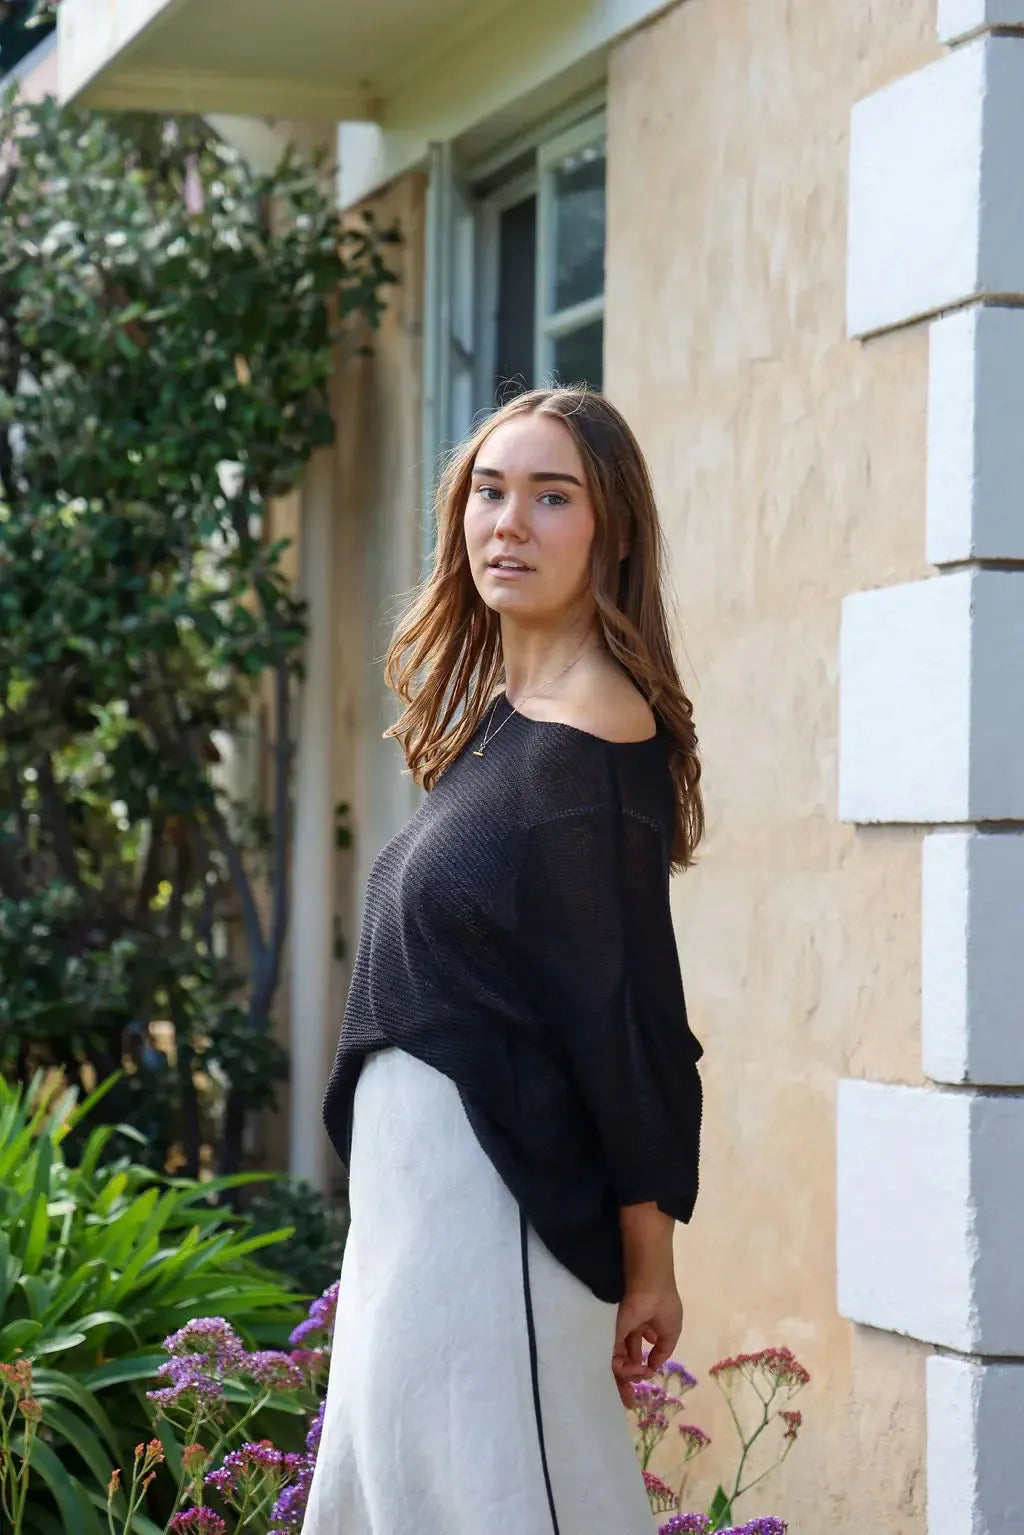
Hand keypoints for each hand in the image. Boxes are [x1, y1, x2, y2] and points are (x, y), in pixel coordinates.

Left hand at [611, 1281, 682, 1407]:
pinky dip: (621, 1369)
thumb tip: (653, 1366)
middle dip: (629, 1380)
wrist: (650, 1286)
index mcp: (643, 1329)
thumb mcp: (671, 1331)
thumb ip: (662, 1351)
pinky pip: (611, 1357)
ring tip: (638, 1377)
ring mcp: (618, 1333)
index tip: (647, 1374)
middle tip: (631, 1399)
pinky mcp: (610, 1334)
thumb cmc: (664, 1305)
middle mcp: (628, 1333)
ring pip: (618, 1362)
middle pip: (625, 1361)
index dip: (642, 1369)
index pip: (637, 1354)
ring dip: (627, 1377)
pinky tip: (633, 1371)